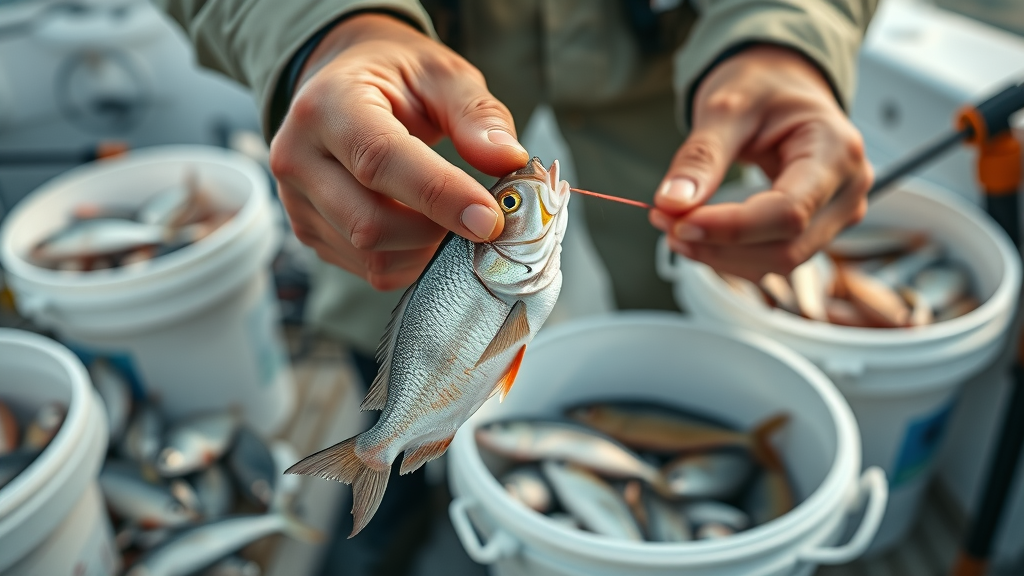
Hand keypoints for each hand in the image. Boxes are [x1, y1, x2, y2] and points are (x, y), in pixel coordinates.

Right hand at [270, 14, 528, 289]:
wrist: (343, 85)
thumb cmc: (397, 78)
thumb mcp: (442, 74)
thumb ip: (476, 114)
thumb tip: (508, 158)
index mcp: (326, 105)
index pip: (380, 160)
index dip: (440, 195)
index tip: (490, 218)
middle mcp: (297, 156)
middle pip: (370, 223)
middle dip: (437, 231)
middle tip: (482, 218)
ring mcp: (296, 202)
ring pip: (371, 256)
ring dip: (427, 251)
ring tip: (455, 218)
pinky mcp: (309, 233)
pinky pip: (369, 269)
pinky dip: (411, 260)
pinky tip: (428, 230)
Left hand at [649, 46, 872, 279]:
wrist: (782, 86)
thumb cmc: (764, 88)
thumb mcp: (727, 107)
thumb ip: (701, 156)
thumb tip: (673, 202)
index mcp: (836, 151)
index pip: (788, 212)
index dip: (731, 228)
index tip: (679, 224)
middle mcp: (847, 190)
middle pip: (785, 248)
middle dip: (718, 245)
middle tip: (665, 221)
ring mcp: (836, 215)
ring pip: (777, 263)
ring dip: (720, 255)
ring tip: (675, 225)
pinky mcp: (815, 230)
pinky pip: (772, 259)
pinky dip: (730, 254)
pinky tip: (699, 234)